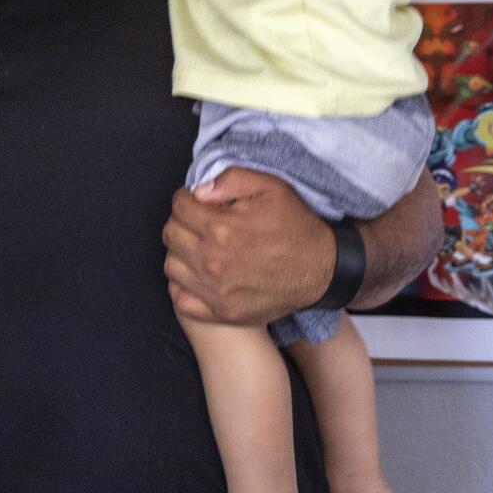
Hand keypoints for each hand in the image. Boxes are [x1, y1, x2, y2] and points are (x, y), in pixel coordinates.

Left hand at [164, 168, 333, 325]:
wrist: (322, 270)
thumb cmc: (296, 226)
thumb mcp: (271, 187)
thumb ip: (230, 180)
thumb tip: (199, 191)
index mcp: (221, 228)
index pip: (179, 207)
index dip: (186, 198)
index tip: (198, 201)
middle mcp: (213, 261)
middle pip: (171, 234)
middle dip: (182, 222)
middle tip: (200, 222)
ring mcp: (215, 290)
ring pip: (171, 265)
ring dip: (181, 252)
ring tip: (199, 246)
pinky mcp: (222, 312)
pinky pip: (180, 298)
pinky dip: (182, 285)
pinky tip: (198, 273)